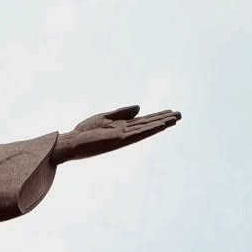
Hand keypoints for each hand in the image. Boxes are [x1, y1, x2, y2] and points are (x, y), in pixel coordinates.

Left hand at [54, 104, 179, 163]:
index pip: (143, 121)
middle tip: (181, 114)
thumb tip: (140, 108)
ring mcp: (123, 137)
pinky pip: (138, 133)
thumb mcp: (104, 117)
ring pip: (146, 129)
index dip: (157, 116)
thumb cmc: (84, 132)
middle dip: (164, 119)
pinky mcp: (119, 140)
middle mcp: (125, 133)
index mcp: (122, 127)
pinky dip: (150, 129)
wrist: (71, 143)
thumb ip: (122, 113)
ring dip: (161, 124)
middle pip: (148, 124)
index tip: (171, 111)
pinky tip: (160, 125)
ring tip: (176, 118)